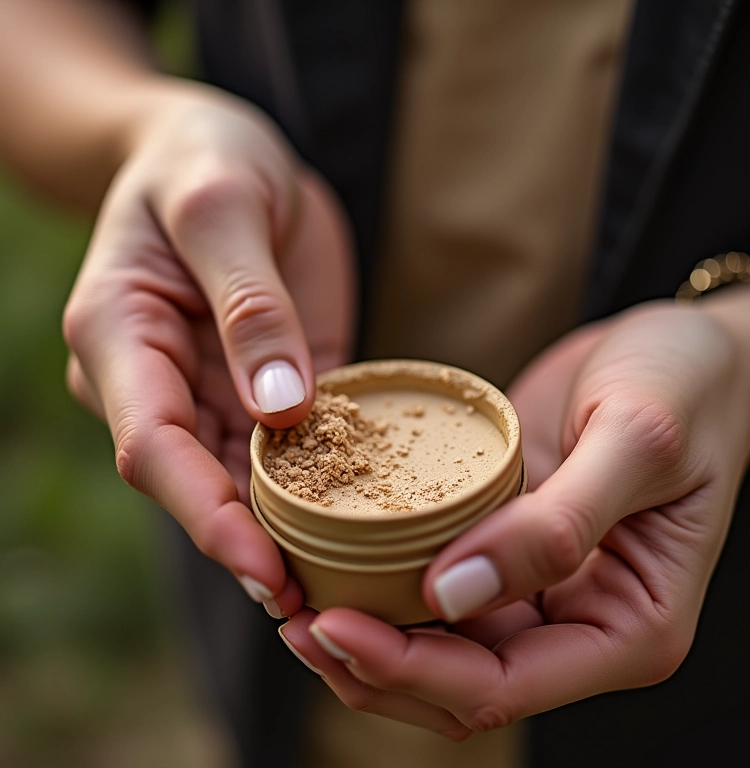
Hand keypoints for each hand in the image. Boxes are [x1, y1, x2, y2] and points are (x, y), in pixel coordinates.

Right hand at [64, 84, 353, 611]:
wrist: (223, 156)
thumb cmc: (207, 161)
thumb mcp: (224, 207)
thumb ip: (248, 305)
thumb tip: (281, 409)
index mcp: (119, 335)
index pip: (153, 446)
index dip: (205, 512)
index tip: (263, 565)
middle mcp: (156, 379)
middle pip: (195, 483)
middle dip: (249, 548)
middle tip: (317, 612)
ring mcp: (208, 390)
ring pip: (240, 481)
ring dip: (285, 538)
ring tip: (344, 593)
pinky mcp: (259, 389)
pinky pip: (285, 450)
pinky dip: (316, 492)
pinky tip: (359, 529)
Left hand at [280, 300, 749, 738]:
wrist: (681, 352)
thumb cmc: (685, 389)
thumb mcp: (636, 440)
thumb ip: (556, 525)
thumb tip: (453, 593)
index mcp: (627, 625)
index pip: (503, 684)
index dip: (412, 669)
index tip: (333, 624)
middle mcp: (578, 622)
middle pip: (457, 681)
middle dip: (371, 663)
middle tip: (293, 619)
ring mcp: (537, 588)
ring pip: (438, 644)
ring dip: (365, 633)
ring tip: (293, 597)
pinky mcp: (505, 545)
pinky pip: (436, 584)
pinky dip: (382, 582)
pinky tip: (331, 554)